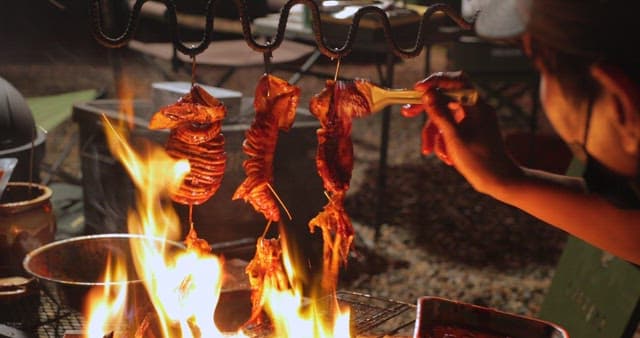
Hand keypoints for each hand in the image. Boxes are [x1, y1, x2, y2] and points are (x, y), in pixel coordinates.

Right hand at [401, 71, 522, 194]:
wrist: (499, 180)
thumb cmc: (479, 161)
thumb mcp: (454, 137)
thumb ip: (439, 113)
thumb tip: (427, 94)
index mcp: (476, 105)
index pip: (455, 81)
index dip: (434, 82)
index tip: (417, 89)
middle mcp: (475, 108)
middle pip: (445, 99)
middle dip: (427, 110)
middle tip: (407, 113)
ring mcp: (473, 119)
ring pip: (445, 117)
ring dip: (434, 133)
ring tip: (428, 150)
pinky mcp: (471, 130)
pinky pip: (451, 128)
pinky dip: (443, 140)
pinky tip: (444, 156)